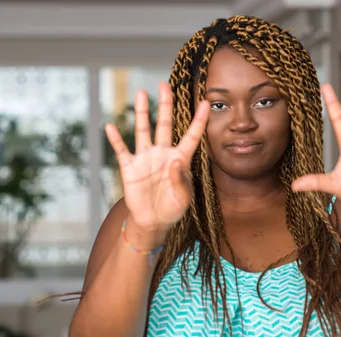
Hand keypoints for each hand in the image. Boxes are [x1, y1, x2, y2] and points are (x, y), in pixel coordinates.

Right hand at [105, 82, 208, 234]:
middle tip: (165, 85)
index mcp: (180, 159)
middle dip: (166, 105)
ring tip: (141, 93)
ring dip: (142, 113)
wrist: (153, 221)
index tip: (206, 102)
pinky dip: (116, 139)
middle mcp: (163, 154)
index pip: (192, 136)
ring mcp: (145, 159)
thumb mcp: (183, 197)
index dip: (199, 120)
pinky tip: (110, 125)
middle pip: (165, 125)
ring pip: (143, 130)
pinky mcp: (130, 168)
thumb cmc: (172, 208)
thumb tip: (174, 161)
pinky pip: (122, 150)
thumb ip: (180, 179)